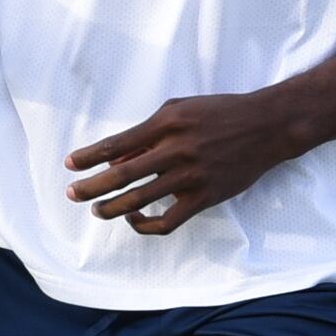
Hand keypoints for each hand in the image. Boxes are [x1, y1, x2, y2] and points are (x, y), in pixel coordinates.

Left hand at [67, 90, 314, 235]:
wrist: (266, 127)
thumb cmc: (219, 113)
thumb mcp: (180, 110)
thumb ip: (147, 132)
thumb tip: (116, 159)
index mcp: (167, 123)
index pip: (117, 144)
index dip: (89, 156)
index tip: (70, 165)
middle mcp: (176, 150)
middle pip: (122, 175)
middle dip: (91, 187)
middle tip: (72, 194)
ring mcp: (191, 176)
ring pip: (140, 200)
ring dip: (111, 208)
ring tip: (96, 210)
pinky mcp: (204, 197)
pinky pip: (168, 221)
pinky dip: (145, 225)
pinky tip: (135, 219)